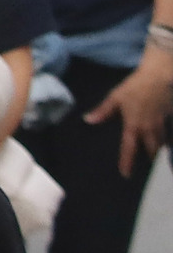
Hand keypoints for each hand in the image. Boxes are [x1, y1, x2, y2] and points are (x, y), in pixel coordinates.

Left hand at [87, 48, 172, 174]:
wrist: (159, 78)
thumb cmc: (135, 87)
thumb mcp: (116, 97)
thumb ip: (103, 111)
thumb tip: (88, 120)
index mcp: (134, 125)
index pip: (129, 148)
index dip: (127, 162)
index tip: (125, 175)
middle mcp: (149, 129)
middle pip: (151, 151)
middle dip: (148, 160)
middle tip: (144, 169)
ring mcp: (161, 126)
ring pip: (161, 144)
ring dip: (156, 151)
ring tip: (152, 159)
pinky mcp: (169, 121)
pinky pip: (169, 136)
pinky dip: (165, 141)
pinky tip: (163, 144)